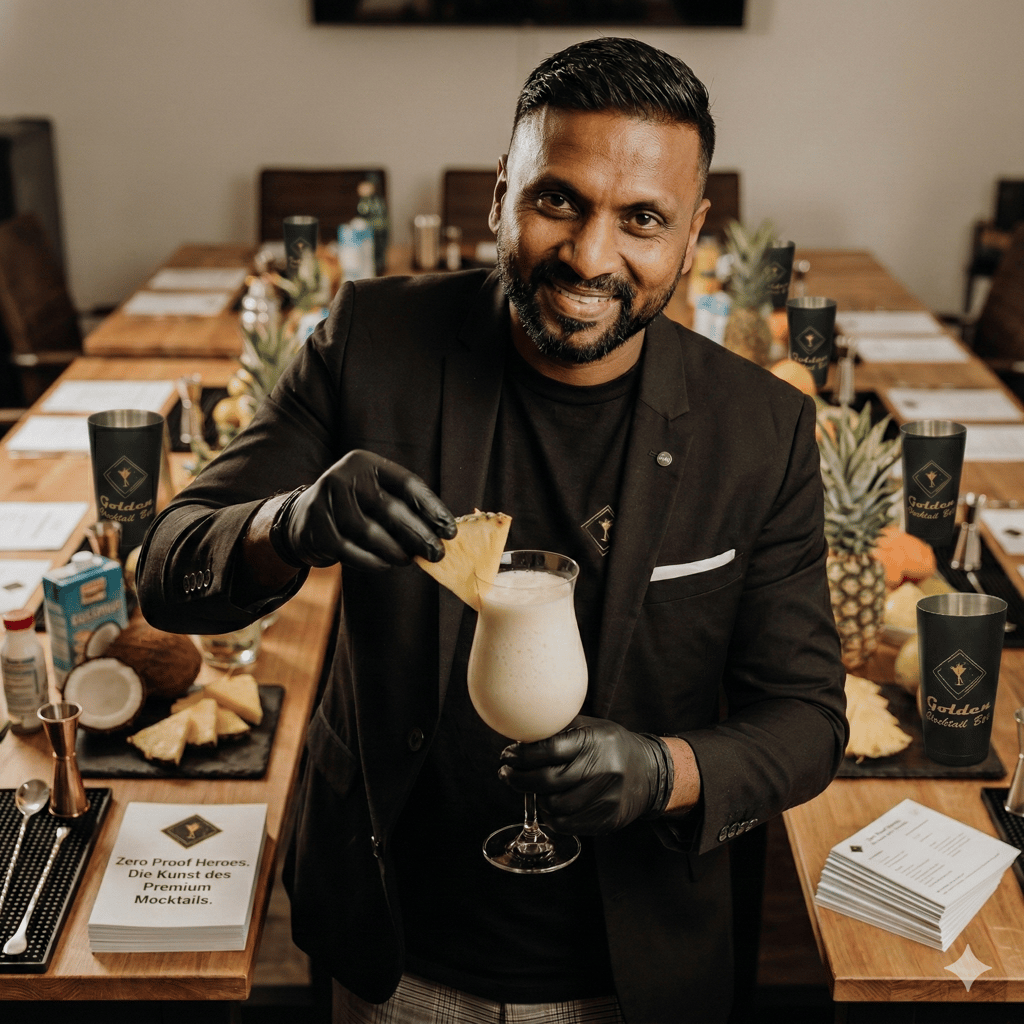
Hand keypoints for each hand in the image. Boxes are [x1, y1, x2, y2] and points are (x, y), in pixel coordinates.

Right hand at [274, 450, 455, 570]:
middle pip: (389, 508)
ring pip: (369, 531)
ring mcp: (327, 500)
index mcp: (366, 463)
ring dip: (395, 550)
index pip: (407, 483)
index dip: (431, 508)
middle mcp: (345, 476)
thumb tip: (441, 533)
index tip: (449, 530)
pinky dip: (372, 561)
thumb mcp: (376, 495)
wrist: (303, 518)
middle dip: (418, 534)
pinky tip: (385, 565)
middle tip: (437, 554)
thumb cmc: (355, 507)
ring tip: (409, 560)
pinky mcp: (317, 527)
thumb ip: (404, 507)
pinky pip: (350, 550)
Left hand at [498, 716, 673, 835]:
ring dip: (535, 798)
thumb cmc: (610, 746)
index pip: (548, 750)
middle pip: (546, 781)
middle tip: (506, 774)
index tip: (507, 756)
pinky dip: (550, 817)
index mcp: (594, 741)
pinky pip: (566, 825)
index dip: (521, 755)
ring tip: (530, 789)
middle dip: (518, 779)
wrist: (650, 772)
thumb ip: (558, 730)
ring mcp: (606, 797)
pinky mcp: (607, 819)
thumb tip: (518, 735)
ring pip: (553, 806)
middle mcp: (602, 768)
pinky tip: (547, 805)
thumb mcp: (590, 727)